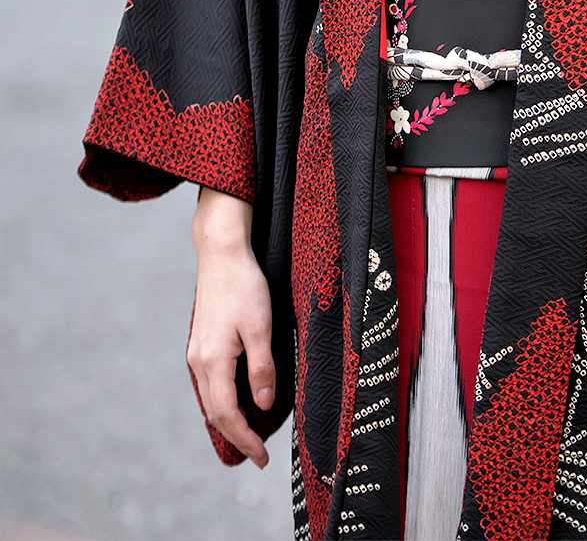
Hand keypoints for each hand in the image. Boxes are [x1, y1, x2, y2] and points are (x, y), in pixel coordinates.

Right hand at [188, 188, 273, 468]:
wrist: (222, 254)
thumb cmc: (244, 287)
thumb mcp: (261, 327)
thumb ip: (262, 368)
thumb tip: (263, 406)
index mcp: (214, 361)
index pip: (228, 414)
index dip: (245, 439)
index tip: (262, 458)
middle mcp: (199, 361)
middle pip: (215, 412)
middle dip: (236, 436)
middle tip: (258, 455)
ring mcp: (197, 352)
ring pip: (210, 399)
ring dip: (228, 420)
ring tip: (249, 435)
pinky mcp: (201, 343)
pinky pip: (209, 383)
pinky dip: (222, 401)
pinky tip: (237, 402)